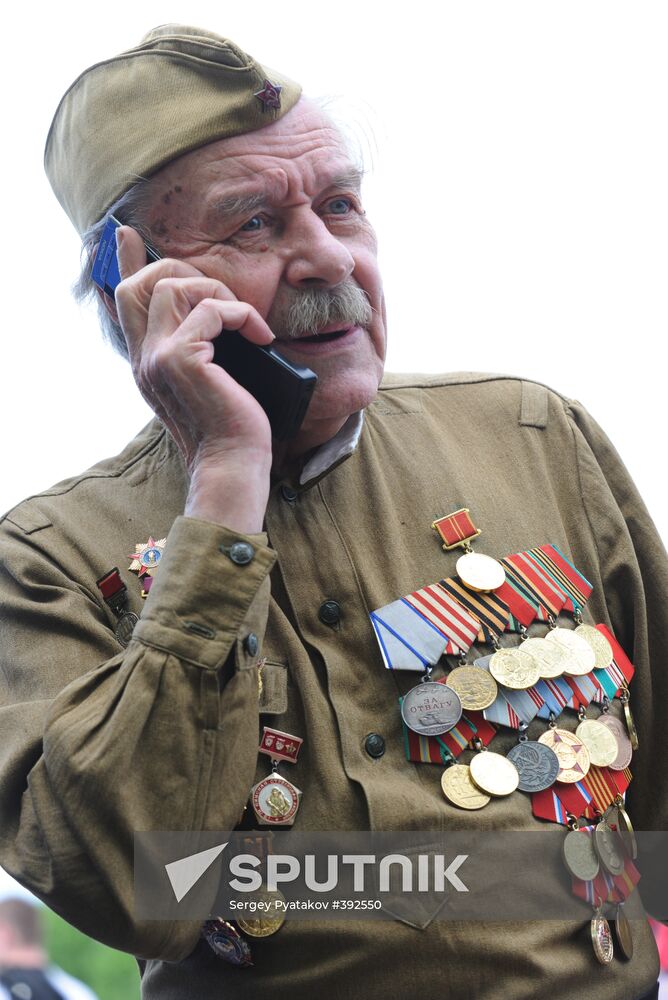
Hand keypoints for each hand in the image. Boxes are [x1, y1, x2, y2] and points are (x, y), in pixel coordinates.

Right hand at [113, 226, 273, 530]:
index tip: (127, 235)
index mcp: (147, 362)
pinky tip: (260, 335)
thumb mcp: (214, 381)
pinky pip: (208, 309)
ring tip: (244, 321)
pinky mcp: (179, 360)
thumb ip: (203, 349)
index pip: (123, 302)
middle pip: (139, 284)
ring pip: (171, 286)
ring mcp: (156, 358)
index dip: (125, 264)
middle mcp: (143, 358)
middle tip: (223, 296)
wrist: (234, 463)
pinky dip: (240, 313)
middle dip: (183, 272)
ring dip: (216, 291)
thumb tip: (218, 317)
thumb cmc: (232, 427)